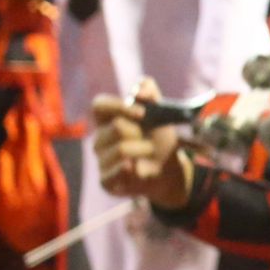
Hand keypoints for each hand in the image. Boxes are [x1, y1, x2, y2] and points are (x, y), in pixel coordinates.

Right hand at [92, 77, 193, 209]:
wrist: (170, 170)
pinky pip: (114, 172)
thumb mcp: (160, 114)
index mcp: (108, 119)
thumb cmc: (159, 138)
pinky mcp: (106, 180)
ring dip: (144, 150)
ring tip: (150, 154)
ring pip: (120, 150)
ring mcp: (101, 160)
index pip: (99, 105)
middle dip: (140, 132)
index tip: (142, 112)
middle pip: (117, 127)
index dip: (119, 106)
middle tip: (151, 139)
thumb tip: (139, 89)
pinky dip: (131, 169)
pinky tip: (139, 168)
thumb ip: (150, 93)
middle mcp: (100, 139)